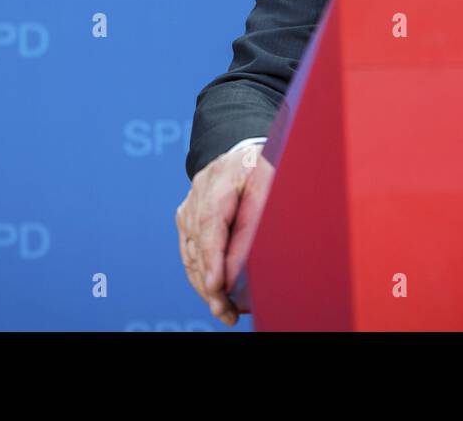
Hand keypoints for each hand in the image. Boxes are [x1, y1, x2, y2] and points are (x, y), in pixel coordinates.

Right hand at [176, 143, 266, 325]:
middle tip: (225, 311)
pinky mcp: (189, 217)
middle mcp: (200, 189)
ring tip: (224, 312)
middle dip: (208, 281)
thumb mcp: (273, 183)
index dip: (212, 256)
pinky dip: (200, 274)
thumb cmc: (266, 166)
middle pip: (198, 241)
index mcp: (222, 175)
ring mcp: (191, 203)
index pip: (210, 220)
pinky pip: (190, 251)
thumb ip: (258, 219)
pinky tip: (213, 295)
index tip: (216, 286)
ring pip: (191, 251)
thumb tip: (243, 264)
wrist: (248, 150)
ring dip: (204, 284)